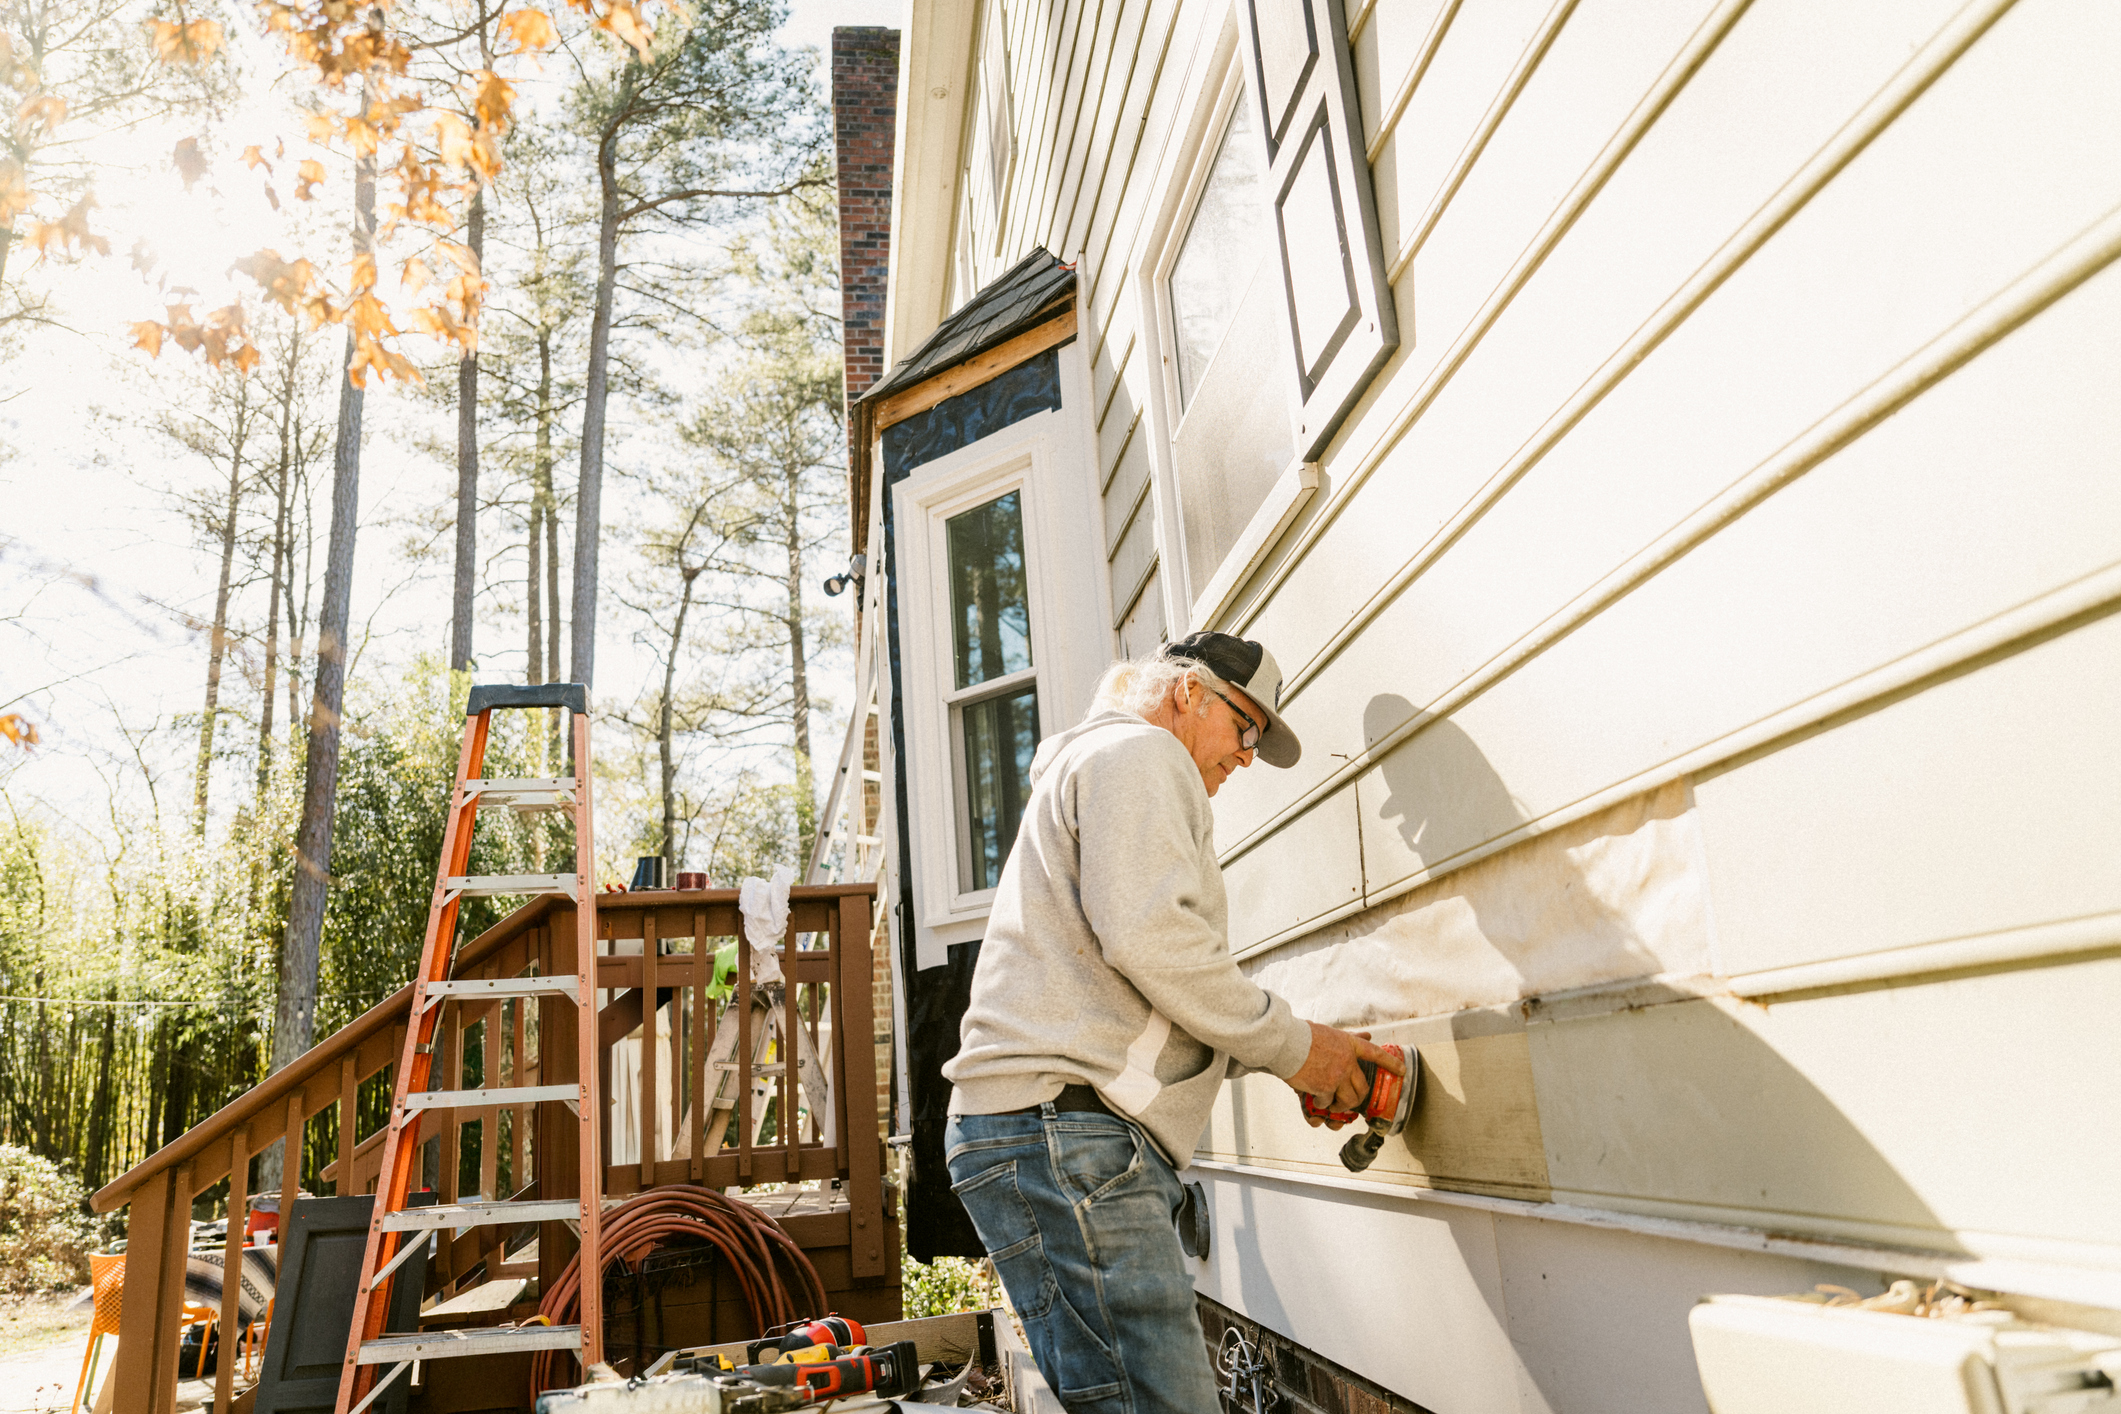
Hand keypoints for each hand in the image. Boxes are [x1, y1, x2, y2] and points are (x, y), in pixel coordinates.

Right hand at [1285, 1023, 1406, 1126]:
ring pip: (1349, 1100)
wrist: (1288, 1042)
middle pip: (1363, 1087)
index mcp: (1349, 1045)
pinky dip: (1321, 1104)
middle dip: (1358, 1098)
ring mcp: (1338, 1076)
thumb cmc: (1303, 1036)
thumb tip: (1366, 1035)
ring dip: (1340, 1106)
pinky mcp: (1326, 1088)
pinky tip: (1314, 1099)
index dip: (1391, 1064)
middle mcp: (1348, 1061)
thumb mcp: (1331, 1033)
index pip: (1376, 1054)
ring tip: (1332, 1106)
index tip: (1402, 1071)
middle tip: (1349, 1103)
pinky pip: (1328, 1103)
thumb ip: (1349, 1038)